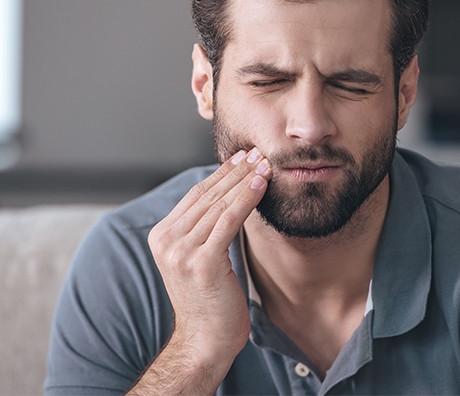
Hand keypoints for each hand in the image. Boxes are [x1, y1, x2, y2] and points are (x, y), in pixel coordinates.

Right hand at [133, 148, 270, 393]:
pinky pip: (228, 221)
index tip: (242, 157)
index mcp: (162, 236)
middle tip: (258, 152)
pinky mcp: (202, 262)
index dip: (221, 174)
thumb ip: (204, 228)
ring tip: (265, 164)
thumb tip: (229, 195)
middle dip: (235, 171)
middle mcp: (166, 240)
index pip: (195, 195)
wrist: (205, 340)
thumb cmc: (210, 299)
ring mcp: (181, 251)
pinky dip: (246, 199)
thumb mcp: (200, 257)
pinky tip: (261, 184)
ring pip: (219, 204)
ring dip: (245, 181)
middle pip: (207, 195)